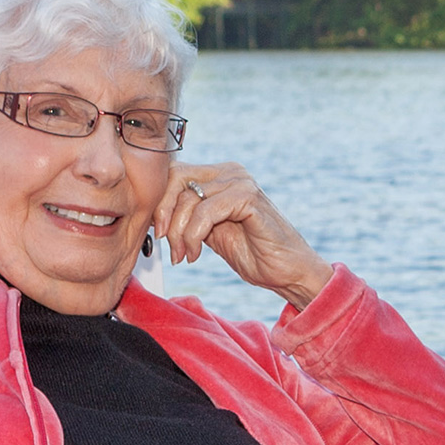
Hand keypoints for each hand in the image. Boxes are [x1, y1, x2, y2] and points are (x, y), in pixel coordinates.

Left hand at [152, 163, 332, 308]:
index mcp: (221, 176)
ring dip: (179, 233)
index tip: (158, 233)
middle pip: (176, 179)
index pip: (174, 174)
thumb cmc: (256, 254)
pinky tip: (196, 254)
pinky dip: (193, 235)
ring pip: (188, 198)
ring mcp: (241, 182)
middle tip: (168, 245)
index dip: (159, 203)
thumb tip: (155, 214)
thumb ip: (189, 215)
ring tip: (185, 255)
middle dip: (164, 215)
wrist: (289, 272)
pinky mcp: (249, 198)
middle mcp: (231, 172)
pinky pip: (205, 211)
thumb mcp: (210, 231)